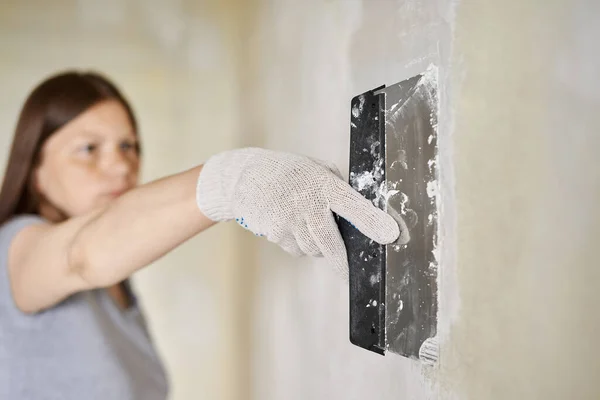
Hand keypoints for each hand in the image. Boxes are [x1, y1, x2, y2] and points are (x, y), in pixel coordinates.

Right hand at [196, 148, 406, 277]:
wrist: (243, 178)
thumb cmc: (286, 172)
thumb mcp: (316, 168)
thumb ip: (337, 187)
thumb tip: (360, 212)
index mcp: (324, 184)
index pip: (354, 205)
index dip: (374, 221)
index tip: (392, 236)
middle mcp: (308, 204)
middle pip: (331, 243)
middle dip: (342, 262)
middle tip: (348, 275)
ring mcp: (290, 221)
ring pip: (313, 249)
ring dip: (317, 246)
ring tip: (305, 224)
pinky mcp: (275, 233)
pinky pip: (296, 249)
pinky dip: (298, 244)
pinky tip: (290, 225)